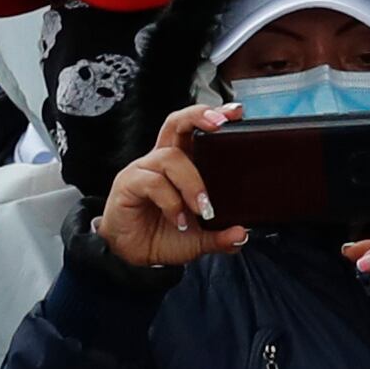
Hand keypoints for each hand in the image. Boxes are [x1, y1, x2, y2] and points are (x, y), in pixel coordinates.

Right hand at [99, 104, 248, 269]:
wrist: (132, 256)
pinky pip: (152, 182)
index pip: (194, 130)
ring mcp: (143, 170)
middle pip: (176, 123)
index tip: (236, 113)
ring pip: (170, 158)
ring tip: (202, 209)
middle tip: (219, 125)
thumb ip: (221, 237)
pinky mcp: (128, 184)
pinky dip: (171, 202)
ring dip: (192, 183)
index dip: (213, 116)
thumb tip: (241, 234)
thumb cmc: (163, 236)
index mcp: (181, 165)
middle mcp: (161, 161)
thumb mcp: (200, 239)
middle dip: (199, 117)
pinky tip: (177, 219)